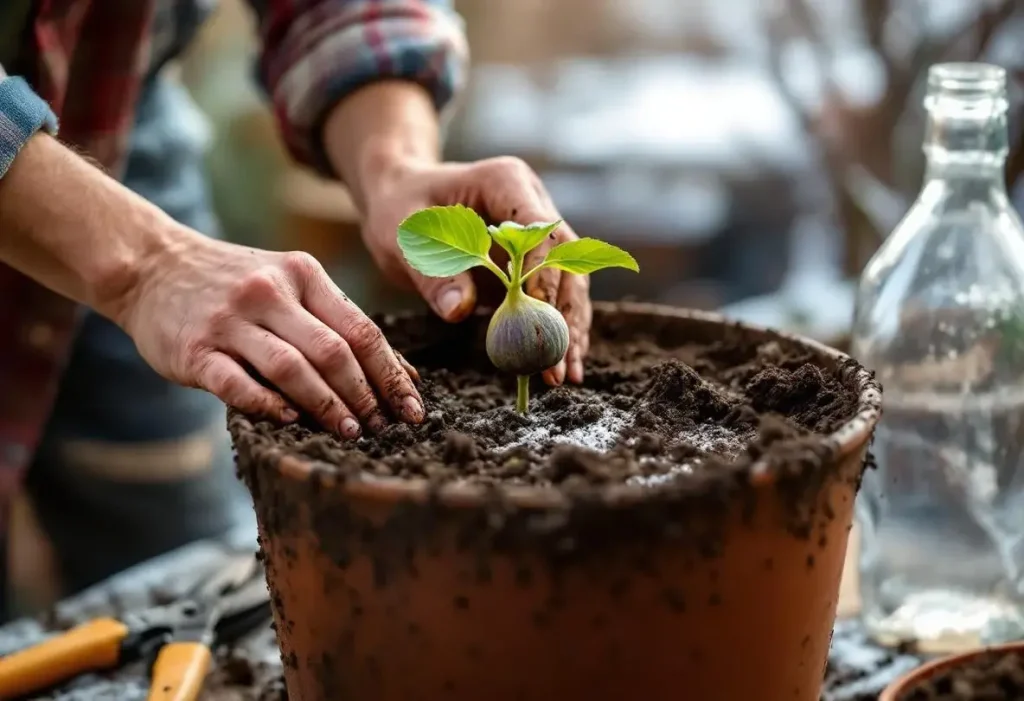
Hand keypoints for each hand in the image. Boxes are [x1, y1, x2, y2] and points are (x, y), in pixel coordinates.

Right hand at [117, 230, 423, 437]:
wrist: (153, 266)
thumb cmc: (238, 286)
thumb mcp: (293, 286)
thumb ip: (342, 325)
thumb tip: (405, 375)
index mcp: (304, 275)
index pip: (362, 330)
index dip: (392, 375)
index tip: (413, 410)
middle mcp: (270, 292)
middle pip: (332, 351)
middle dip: (364, 396)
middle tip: (382, 429)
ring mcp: (230, 320)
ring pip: (291, 368)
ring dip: (326, 405)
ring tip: (350, 433)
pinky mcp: (194, 349)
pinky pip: (236, 383)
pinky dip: (267, 404)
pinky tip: (290, 421)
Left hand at [361, 156, 591, 385]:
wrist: (401, 203)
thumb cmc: (398, 210)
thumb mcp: (402, 236)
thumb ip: (432, 272)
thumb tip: (459, 310)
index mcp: (506, 183)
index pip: (540, 229)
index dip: (544, 273)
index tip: (535, 316)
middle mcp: (534, 205)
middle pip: (566, 261)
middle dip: (563, 315)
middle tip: (556, 365)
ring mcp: (540, 237)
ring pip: (571, 283)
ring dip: (570, 331)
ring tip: (565, 376)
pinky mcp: (535, 266)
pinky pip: (556, 300)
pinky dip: (558, 334)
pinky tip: (561, 367)